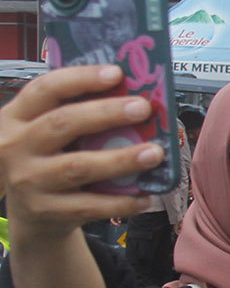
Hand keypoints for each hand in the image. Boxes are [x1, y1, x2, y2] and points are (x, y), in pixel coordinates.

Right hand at [0, 65, 159, 246]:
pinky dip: (121, 201)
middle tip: (143, 108)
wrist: (31, 215)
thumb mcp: (46, 133)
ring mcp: (29, 181)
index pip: (45, 89)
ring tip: (155, 153)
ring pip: (79, 167)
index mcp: (16, 118)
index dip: (81, 78)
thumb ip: (76, 113)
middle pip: (63, 123)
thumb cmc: (48, 161)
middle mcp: (16, 147)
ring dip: (121, 159)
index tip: (117, 73)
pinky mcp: (46, 210)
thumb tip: (132, 95)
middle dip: (106, 113)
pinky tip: (145, 195)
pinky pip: (90, 205)